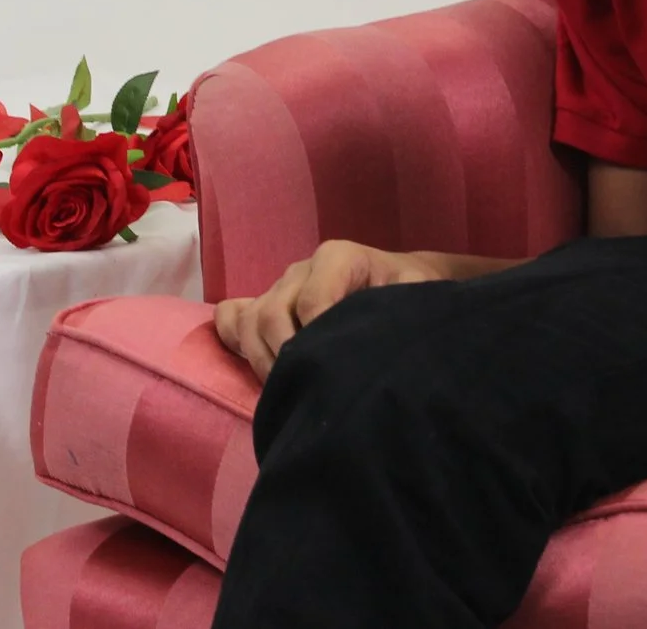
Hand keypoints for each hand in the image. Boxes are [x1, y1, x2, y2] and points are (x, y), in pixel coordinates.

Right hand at [212, 240, 444, 380]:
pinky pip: (230, 316)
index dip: (317, 339)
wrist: (401, 282)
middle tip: (305, 387)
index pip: (313, 301)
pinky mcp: (264, 302)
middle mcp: (301, 269)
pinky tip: (254, 364)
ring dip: (261, 360)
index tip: (333, 370)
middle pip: (272, 312)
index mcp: (339, 258)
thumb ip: (403, 309)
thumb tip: (382, 349)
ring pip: (249, 321)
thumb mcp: (416, 295)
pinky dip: (234, 340)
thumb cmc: (409, 292)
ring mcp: (280, 287)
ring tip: (289, 387)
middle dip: (284, 355)